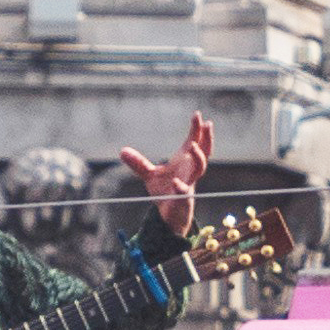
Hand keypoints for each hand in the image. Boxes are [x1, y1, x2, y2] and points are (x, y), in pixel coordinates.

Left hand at [128, 118, 214, 233]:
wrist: (169, 214)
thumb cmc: (165, 191)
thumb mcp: (150, 175)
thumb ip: (138, 163)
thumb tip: (122, 151)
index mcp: (184, 162)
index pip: (194, 141)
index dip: (196, 129)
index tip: (197, 115)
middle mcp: (190, 171)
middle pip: (204, 152)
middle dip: (206, 138)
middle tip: (207, 123)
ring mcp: (189, 184)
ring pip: (200, 169)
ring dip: (199, 157)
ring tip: (193, 146)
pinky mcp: (183, 198)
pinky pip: (184, 192)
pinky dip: (181, 187)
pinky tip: (175, 182)